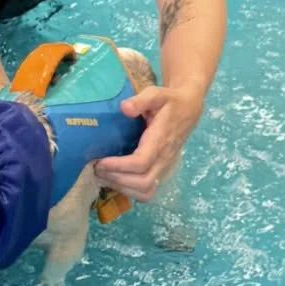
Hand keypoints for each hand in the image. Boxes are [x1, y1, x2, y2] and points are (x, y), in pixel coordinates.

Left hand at [95, 84, 203, 201]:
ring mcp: (164, 168)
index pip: (141, 163)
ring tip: (102, 177)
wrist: (188, 110)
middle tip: (96, 170)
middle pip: (143, 182)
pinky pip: (147, 192)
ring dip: (122, 188)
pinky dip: (130, 192)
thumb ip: (142, 100)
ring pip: (146, 192)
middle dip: (117, 180)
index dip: (118, 166)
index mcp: (161, 140)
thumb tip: (125, 108)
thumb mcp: (157, 93)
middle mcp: (164, 158)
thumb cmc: (169, 101)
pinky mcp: (161, 172)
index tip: (100, 161)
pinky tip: (115, 181)